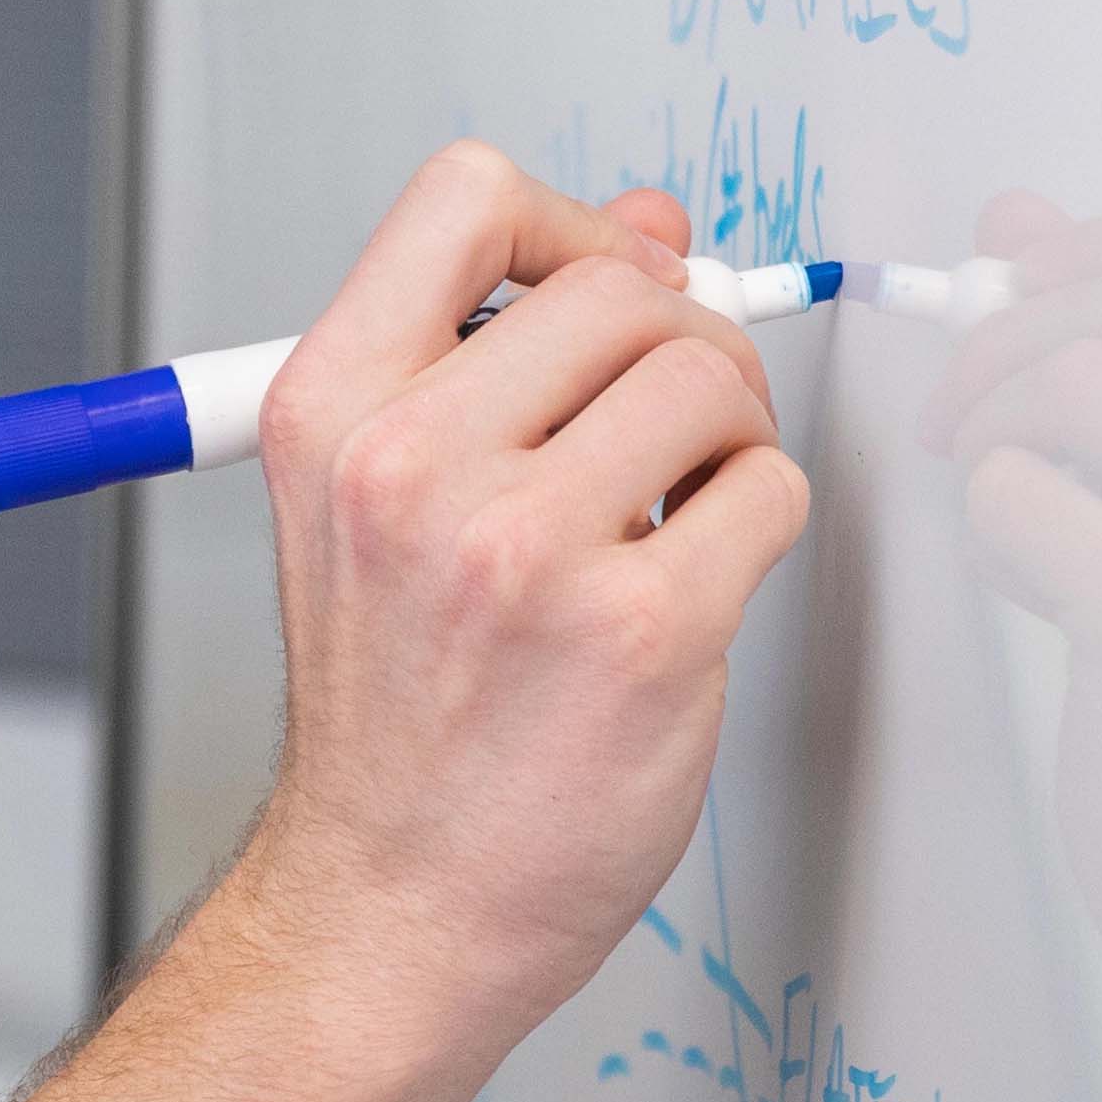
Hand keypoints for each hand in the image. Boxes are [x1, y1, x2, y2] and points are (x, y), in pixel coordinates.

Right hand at [235, 146, 812, 1059]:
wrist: (389, 905)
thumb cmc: (394, 717)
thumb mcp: (386, 500)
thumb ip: (501, 349)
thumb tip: (649, 226)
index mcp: (331, 412)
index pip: (464, 196)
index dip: (568, 222)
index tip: (601, 284)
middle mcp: (411, 466)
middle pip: (623, 288)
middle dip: (678, 343)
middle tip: (671, 425)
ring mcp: (524, 551)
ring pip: (711, 378)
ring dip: (728, 435)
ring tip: (679, 508)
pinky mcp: (640, 632)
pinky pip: (770, 492)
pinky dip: (758, 523)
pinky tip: (694, 578)